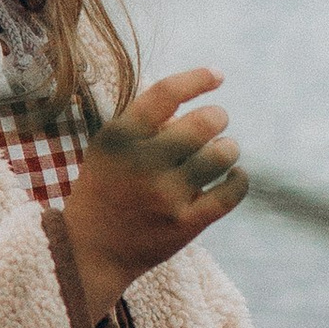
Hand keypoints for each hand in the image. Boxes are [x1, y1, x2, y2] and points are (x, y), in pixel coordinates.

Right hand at [60, 68, 245, 326]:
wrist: (89, 251)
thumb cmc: (105, 189)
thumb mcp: (109, 148)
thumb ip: (145, 121)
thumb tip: (194, 93)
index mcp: (119, 137)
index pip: (167, 92)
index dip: (199, 79)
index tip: (218, 76)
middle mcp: (142, 162)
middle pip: (206, 121)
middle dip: (218, 118)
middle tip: (215, 125)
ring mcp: (165, 195)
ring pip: (223, 154)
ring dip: (228, 148)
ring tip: (222, 151)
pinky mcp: (185, 224)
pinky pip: (231, 192)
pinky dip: (239, 179)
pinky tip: (234, 175)